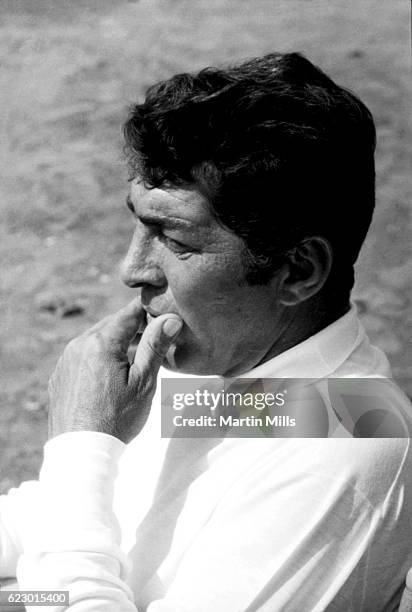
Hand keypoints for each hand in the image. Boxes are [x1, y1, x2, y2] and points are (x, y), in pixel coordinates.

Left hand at [48, 300, 182, 442]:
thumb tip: (170, 319)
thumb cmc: (117, 419)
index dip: (148, 311)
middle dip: (133, 327)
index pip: (128, 314)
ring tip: (136, 356)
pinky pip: (82, 356)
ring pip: (95, 339)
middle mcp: (78, 345)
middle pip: (111, 324)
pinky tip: (112, 373)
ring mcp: (66, 361)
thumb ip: (155, 347)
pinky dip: (99, 357)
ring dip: (116, 342)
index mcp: (101, 342)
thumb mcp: (143, 382)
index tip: (162, 311)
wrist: (80, 453)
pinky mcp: (60, 376)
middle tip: (155, 334)